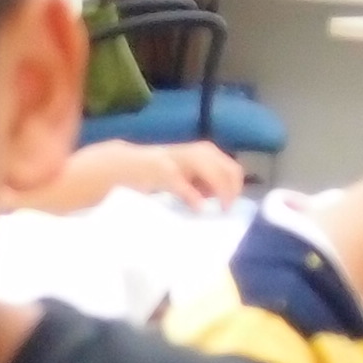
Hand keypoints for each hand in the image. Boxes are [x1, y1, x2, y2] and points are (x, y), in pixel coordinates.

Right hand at [33, 140, 247, 212]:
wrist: (47, 184)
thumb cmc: (75, 194)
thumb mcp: (116, 194)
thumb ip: (140, 196)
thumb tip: (169, 213)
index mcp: (147, 159)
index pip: (195, 155)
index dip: (218, 173)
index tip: (225, 199)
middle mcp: (150, 154)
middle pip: (204, 151)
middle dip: (226, 174)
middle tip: (230, 204)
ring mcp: (144, 159)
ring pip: (198, 156)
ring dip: (216, 179)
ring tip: (221, 206)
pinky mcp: (135, 170)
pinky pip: (171, 175)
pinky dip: (189, 191)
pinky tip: (198, 209)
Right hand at [92, 140, 245, 208]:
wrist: (126, 165)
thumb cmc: (158, 173)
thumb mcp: (186, 176)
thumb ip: (203, 183)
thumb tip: (223, 198)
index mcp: (204, 152)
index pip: (232, 169)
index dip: (236, 188)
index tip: (232, 205)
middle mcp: (197, 152)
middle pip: (227, 171)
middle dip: (231, 191)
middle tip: (226, 210)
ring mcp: (181, 160)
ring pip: (212, 173)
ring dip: (219, 192)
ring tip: (218, 210)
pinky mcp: (165, 171)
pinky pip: (185, 184)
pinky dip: (193, 196)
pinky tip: (198, 208)